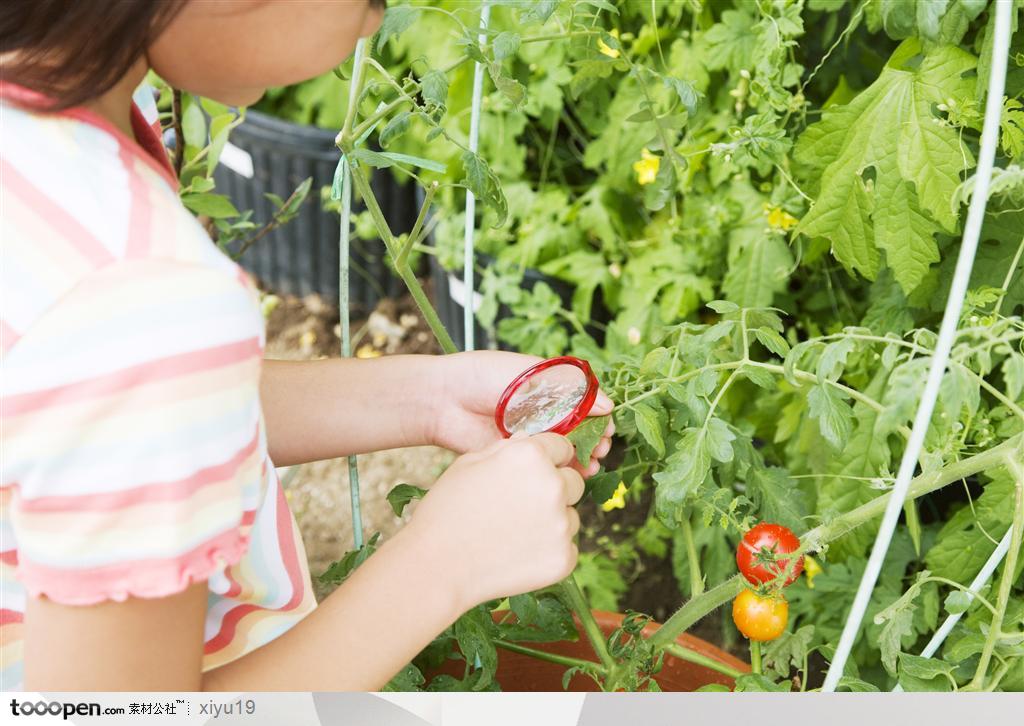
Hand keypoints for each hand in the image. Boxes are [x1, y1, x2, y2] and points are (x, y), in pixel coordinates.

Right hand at [404, 433, 583, 607]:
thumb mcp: (468, 463)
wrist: (437, 567)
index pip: (562, 447)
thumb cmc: (446, 510)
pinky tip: (517, 554)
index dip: (549, 458)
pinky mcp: (564, 558)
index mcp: (531, 456)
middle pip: (573, 482)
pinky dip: (549, 551)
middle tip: (522, 506)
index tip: (537, 472)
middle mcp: (553, 486)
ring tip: (513, 533)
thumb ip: (506, 448)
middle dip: (554, 489)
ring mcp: (562, 525)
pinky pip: (567, 548)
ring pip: (570, 516)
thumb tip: (529, 440)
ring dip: (552, 522)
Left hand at [428, 351, 614, 476]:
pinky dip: (560, 472)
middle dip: (596, 441)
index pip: (585, 406)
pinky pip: (543, 467)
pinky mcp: (516, 459)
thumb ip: (571, 388)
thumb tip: (609, 404)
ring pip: (565, 452)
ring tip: (591, 464)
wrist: (443, 399)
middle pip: (580, 432)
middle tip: (602, 448)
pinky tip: (573, 474)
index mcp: (548, 390)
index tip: (608, 427)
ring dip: (583, 459)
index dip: (600, 418)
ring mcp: (530, 438)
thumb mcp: (532, 373)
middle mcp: (543, 415)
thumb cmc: (484, 375)